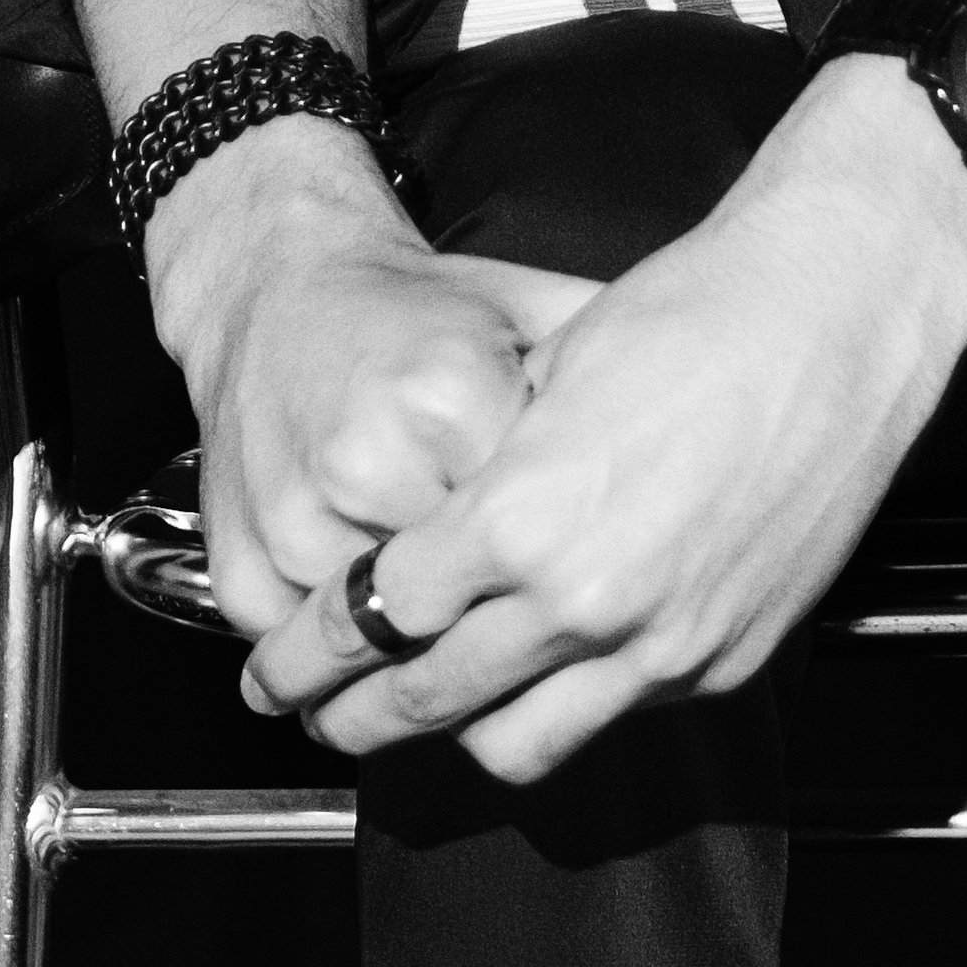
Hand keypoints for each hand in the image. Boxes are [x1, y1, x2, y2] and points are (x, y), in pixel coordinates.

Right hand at [145, 115, 600, 637]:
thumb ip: (610, 369)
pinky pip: (318, 661)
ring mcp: (301, 524)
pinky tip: (380, 672)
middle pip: (467, 610)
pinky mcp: (243, 566)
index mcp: (456, 396)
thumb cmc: (411, 308)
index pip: (537, 531)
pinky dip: (345, 680)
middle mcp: (372, 462)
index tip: (604, 578)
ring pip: (390, 654)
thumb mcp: (524, 313)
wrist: (275, 286)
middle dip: (512, 642)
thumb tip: (722, 413)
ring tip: (473, 675)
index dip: (576, 561)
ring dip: (429, 675)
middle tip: (551, 656)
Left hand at [241, 55, 966, 774]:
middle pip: (430, 700)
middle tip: (316, 711)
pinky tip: (554, 660)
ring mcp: (664, 643)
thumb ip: (484, 471)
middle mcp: (587, 600)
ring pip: (519, 744)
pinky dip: (571, 697)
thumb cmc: (698, 308)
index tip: (284, 658)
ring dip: (459, 731)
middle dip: (352, 714)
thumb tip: (436, 529)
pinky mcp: (726, 658)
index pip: (380, 617)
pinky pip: (620, 712)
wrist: (840, 309)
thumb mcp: (548, 369)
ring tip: (426, 708)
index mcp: (525, 516)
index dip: (316, 645)